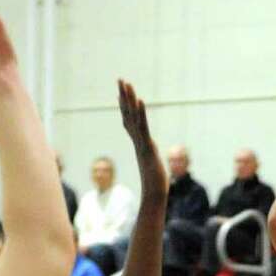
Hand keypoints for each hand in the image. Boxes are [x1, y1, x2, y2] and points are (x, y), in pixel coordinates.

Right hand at [117, 79, 165, 195]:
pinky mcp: (147, 146)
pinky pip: (143, 127)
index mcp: (139, 144)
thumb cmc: (155, 186)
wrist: (155, 195)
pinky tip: (139, 100)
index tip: (121, 95)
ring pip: (133, 117)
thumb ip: (150, 165)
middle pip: (128, 114)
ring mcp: (141, 142)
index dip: (125, 108)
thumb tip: (150, 167)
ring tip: (126, 83)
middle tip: (120, 80)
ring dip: (130, 99)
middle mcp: (138, 140)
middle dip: (124, 97)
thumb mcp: (153, 170)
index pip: (130, 122)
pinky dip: (141, 113)